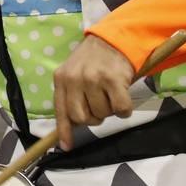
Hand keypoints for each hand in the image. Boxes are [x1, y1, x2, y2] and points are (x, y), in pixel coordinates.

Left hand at [52, 35, 135, 150]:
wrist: (113, 39)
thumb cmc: (93, 61)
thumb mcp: (74, 74)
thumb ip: (71, 95)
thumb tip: (72, 127)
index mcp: (61, 79)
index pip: (61, 111)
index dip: (64, 131)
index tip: (67, 146)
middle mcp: (74, 79)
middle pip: (82, 118)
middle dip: (93, 118)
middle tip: (100, 106)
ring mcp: (93, 79)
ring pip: (102, 114)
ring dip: (110, 111)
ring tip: (111, 95)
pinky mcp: (113, 80)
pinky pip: (120, 109)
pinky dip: (125, 109)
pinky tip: (123, 98)